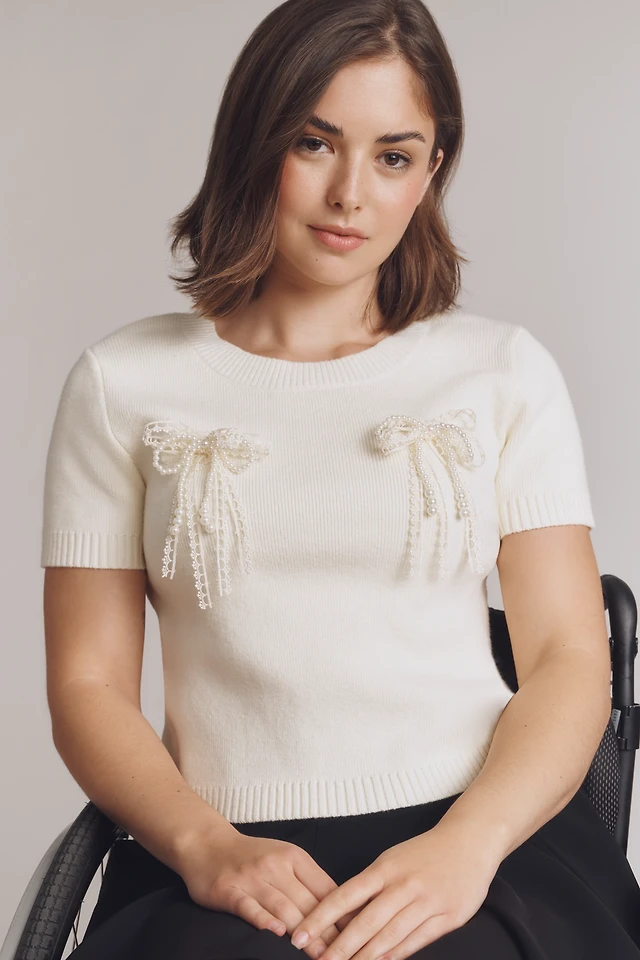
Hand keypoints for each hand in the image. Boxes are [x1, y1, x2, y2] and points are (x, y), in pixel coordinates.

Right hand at [177, 828, 345, 959]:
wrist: (207, 843)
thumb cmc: (252, 856)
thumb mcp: (285, 858)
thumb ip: (309, 881)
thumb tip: (342, 910)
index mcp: (294, 857)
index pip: (325, 888)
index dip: (343, 914)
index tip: (359, 935)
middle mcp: (275, 866)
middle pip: (307, 903)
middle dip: (328, 931)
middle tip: (344, 954)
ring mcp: (252, 878)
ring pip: (283, 907)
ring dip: (302, 933)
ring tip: (320, 955)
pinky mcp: (229, 890)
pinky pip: (249, 907)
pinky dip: (263, 919)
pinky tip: (275, 933)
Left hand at [289, 821, 500, 959]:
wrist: (469, 842)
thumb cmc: (424, 852)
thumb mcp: (392, 860)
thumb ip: (371, 886)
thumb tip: (342, 916)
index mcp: (385, 867)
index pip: (345, 895)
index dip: (321, 917)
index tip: (301, 935)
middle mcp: (404, 885)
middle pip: (366, 922)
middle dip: (340, 948)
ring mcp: (427, 902)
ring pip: (390, 936)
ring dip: (365, 958)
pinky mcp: (448, 917)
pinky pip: (416, 942)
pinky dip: (396, 956)